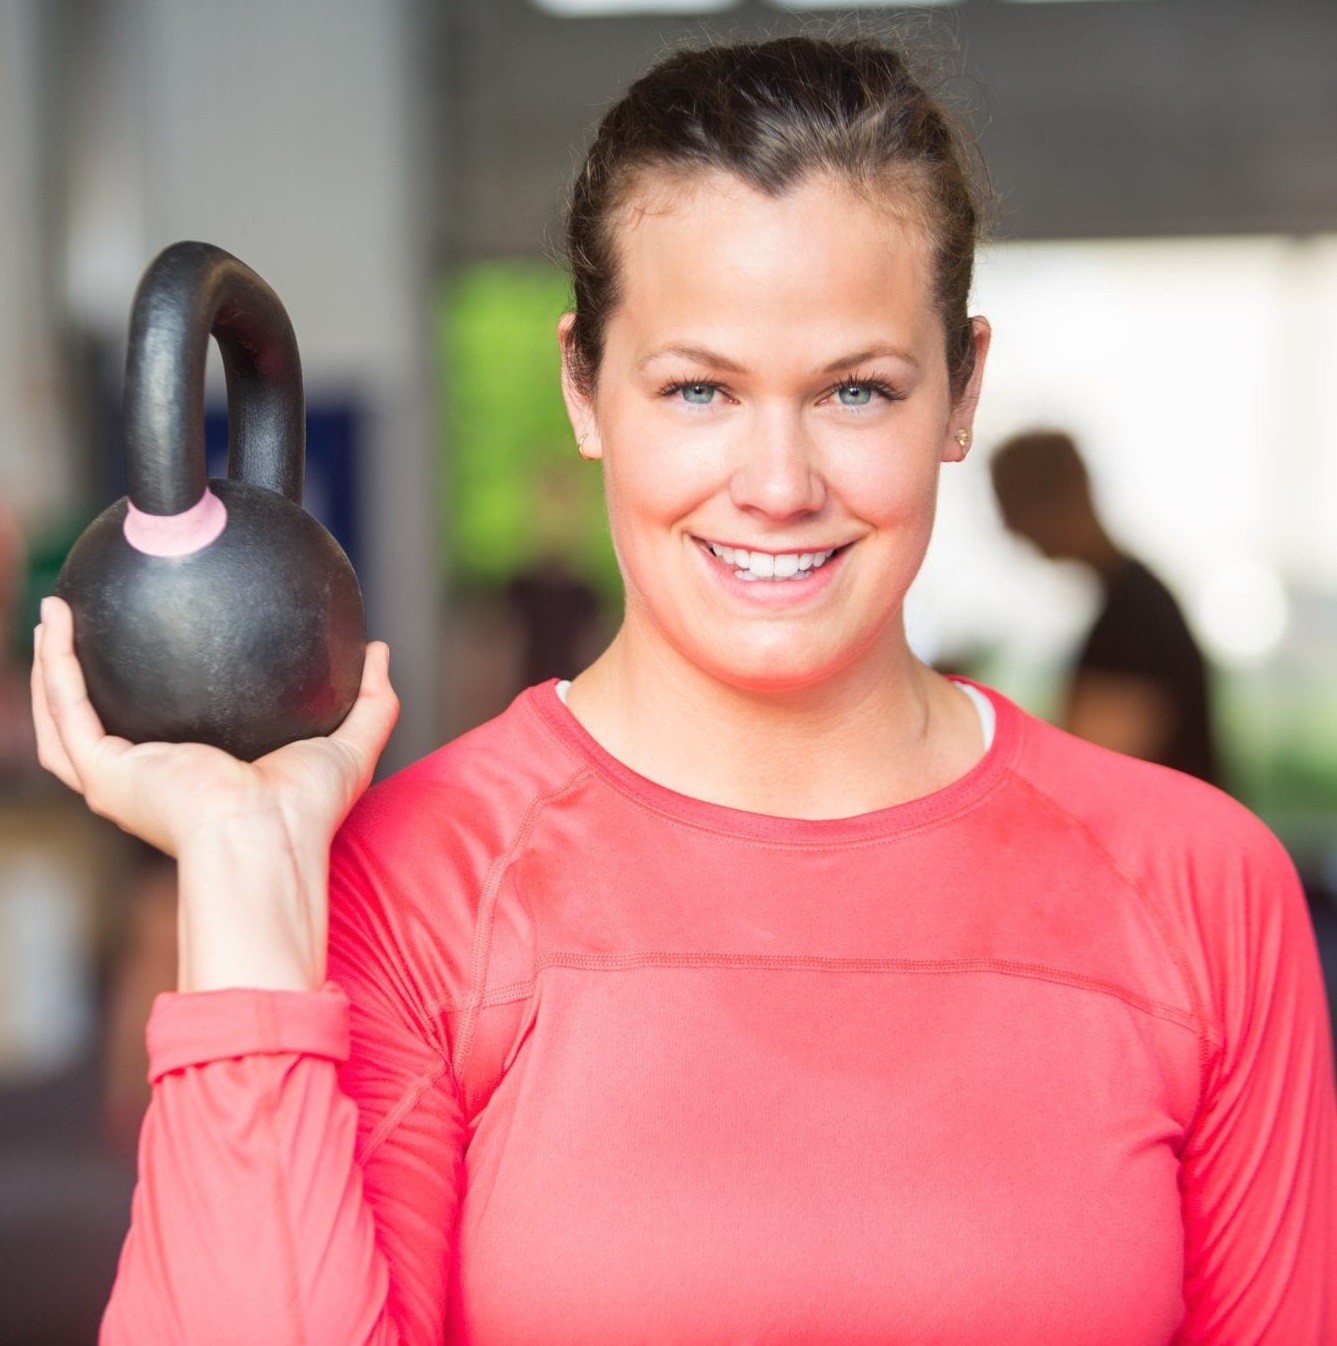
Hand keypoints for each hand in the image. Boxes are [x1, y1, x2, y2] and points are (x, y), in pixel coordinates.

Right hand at [32, 595, 399, 989]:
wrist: (268, 837)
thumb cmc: (307, 811)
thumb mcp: (350, 744)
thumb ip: (372, 700)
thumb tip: (379, 649)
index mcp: (197, 779)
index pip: (163, 735)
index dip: (151, 697)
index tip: (155, 647)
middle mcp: (151, 781)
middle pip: (100, 728)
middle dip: (83, 682)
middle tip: (82, 628)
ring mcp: (121, 781)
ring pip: (65, 720)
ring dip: (51, 669)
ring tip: (52, 617)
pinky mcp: (107, 775)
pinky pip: (67, 711)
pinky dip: (55, 667)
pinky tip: (56, 622)